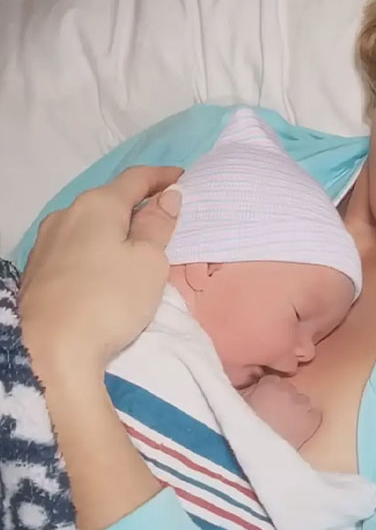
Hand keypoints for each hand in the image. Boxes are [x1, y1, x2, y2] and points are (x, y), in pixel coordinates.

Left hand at [20, 166, 182, 377]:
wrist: (50, 353)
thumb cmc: (109, 301)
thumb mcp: (149, 262)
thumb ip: (158, 225)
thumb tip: (166, 197)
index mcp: (97, 205)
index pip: (136, 178)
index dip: (164, 176)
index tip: (185, 180)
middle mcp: (66, 214)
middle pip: (110, 200)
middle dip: (139, 205)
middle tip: (166, 219)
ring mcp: (46, 242)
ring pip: (90, 224)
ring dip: (116, 228)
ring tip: (137, 246)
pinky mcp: (37, 270)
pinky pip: (76, 246)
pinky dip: (97, 247)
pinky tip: (106, 267)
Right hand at [244, 375, 321, 449]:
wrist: (258, 455)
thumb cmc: (241, 432)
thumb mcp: (237, 406)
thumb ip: (248, 391)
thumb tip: (253, 389)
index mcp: (268, 384)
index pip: (272, 380)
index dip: (267, 392)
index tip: (263, 403)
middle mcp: (288, 390)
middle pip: (288, 390)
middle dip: (282, 400)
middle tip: (273, 416)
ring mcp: (302, 404)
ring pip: (302, 402)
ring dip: (295, 410)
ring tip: (285, 426)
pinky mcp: (312, 420)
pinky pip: (314, 416)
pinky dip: (309, 421)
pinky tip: (298, 431)